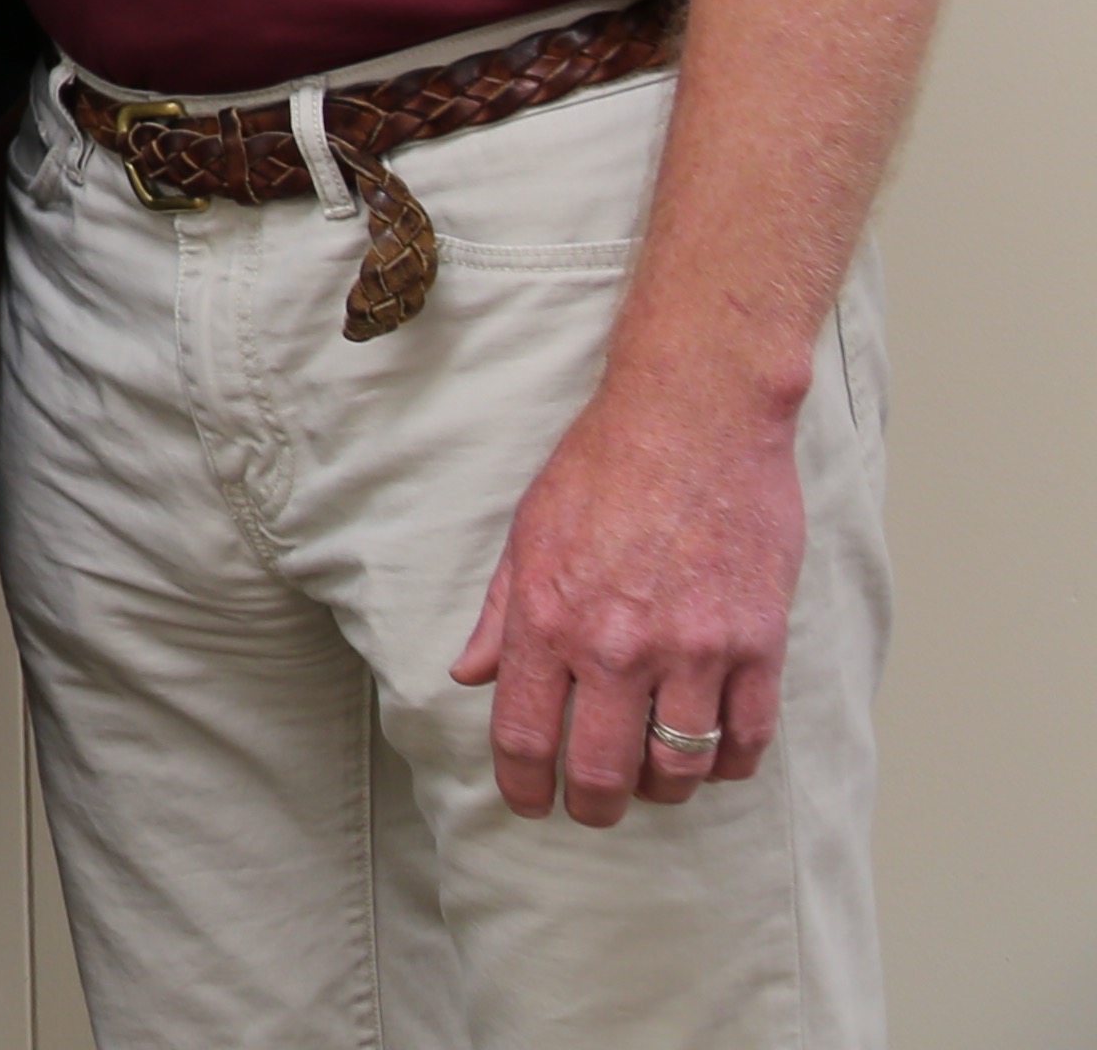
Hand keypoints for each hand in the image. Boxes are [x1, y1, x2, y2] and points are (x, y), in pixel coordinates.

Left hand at [448, 376, 803, 822]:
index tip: (529, 802)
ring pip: (679, 767)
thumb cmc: (604, 468)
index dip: (523, 785)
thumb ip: (499, 615)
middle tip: (593, 808)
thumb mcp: (527, 534)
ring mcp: (695, 649)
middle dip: (593, 804)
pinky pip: (747, 739)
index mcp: (550, 619)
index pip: (527, 735)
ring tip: (652, 780)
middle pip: (603, 770)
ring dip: (662, 789)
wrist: (694, 418)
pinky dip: (728, 763)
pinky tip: (712, 755)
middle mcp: (619, 645)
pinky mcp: (759, 644)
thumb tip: (468, 675)